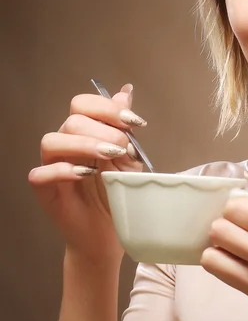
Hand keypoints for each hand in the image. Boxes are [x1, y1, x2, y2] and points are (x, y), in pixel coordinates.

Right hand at [28, 84, 144, 264]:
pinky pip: (41, 173)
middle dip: (102, 129)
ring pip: (52, 140)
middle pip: (72, 120)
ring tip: (108, 157)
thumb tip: (126, 90)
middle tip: (122, 146)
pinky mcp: (44, 189)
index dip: (107, 108)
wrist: (111, 230)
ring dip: (84, 145)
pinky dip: (64, 170)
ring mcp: (53, 165)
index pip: (84, 104)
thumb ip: (124, 126)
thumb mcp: (129, 156)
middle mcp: (67, 144)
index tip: (134, 121)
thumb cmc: (118, 191)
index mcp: (86, 131)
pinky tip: (87, 174)